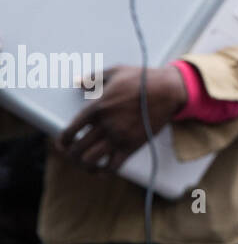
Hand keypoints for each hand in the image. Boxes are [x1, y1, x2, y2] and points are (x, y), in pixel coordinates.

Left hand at [57, 64, 188, 172]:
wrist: (169, 89)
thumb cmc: (143, 79)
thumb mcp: (116, 72)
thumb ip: (94, 78)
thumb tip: (77, 81)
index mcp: (97, 107)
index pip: (70, 131)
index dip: (62, 141)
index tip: (63, 144)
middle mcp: (105, 125)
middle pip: (77, 149)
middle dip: (71, 155)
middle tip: (72, 155)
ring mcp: (119, 137)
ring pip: (91, 160)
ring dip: (84, 165)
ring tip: (85, 163)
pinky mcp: (132, 145)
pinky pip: (113, 166)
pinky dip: (104, 172)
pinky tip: (102, 170)